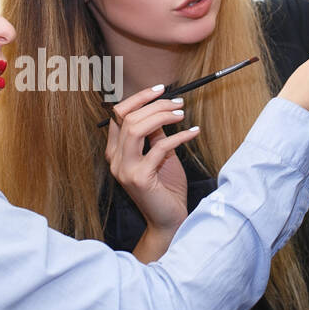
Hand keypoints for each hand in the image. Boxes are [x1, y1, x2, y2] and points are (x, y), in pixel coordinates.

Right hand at [104, 85, 201, 236]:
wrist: (169, 219)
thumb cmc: (166, 188)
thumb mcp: (160, 155)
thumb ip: (156, 134)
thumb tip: (162, 108)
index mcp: (116, 151)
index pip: (118, 114)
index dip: (138, 98)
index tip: (160, 90)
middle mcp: (115, 159)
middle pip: (128, 118)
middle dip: (155, 105)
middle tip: (178, 103)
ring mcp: (124, 169)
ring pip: (136, 128)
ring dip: (162, 116)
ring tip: (181, 114)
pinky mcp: (139, 178)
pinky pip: (159, 148)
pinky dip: (179, 136)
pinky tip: (193, 132)